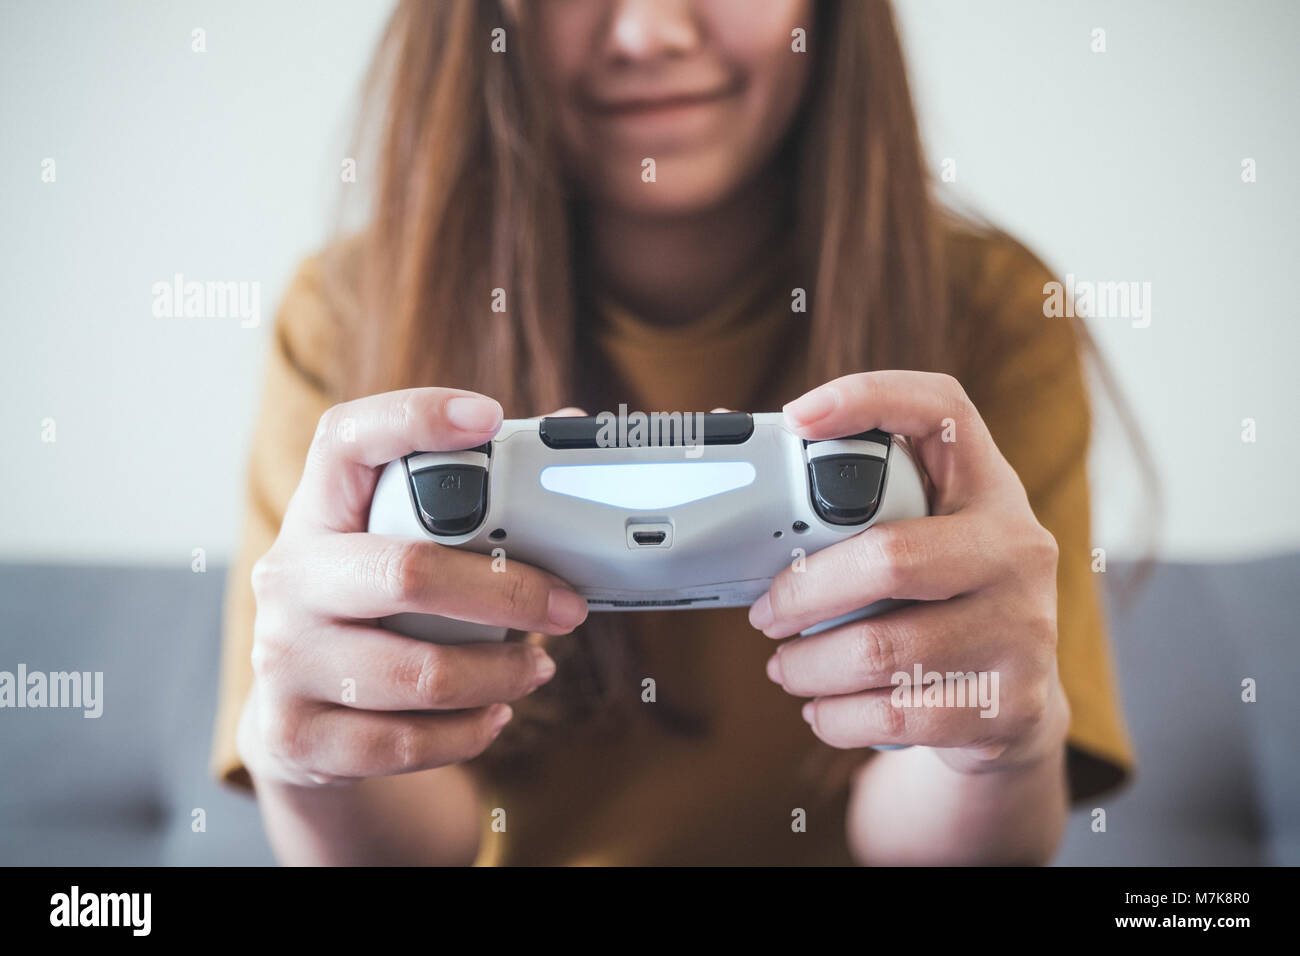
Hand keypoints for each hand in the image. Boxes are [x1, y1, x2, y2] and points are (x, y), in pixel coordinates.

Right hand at [237, 389, 588, 787]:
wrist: (300, 723)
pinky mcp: (298, 734)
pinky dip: (468, 732)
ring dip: (501, 673)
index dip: (413, 417)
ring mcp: (284, 659)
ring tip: (538, 667)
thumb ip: (477, 495)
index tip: (486, 415)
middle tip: (568, 605)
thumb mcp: (402, 547)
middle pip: (408, 571)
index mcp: (320, 511)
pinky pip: (404, 742)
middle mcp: (290, 577)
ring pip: (419, 671)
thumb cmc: (377, 613)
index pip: (347, 438)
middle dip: (509, 590)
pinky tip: (494, 715)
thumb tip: (573, 427)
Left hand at [751, 371, 1069, 773]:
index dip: (869, 397)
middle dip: (803, 592)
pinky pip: (896, 715)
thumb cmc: (939, 601)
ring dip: (809, 665)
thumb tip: (730, 459)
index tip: (796, 417)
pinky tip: (822, 707)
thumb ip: (853, 506)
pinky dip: (837, 716)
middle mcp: (1017, 548)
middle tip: (764, 613)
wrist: (1015, 702)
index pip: (941, 410)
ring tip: (786, 666)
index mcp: (987, 487)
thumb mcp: (921, 537)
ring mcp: (1023, 628)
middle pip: (889, 557)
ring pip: (882, 650)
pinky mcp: (1011, 702)